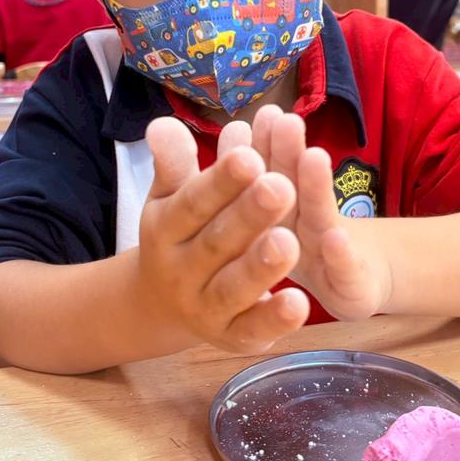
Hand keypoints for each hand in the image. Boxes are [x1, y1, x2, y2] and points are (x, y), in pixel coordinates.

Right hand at [138, 116, 309, 352]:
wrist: (158, 304)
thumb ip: (175, 163)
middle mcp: (179, 271)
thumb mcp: (171, 197)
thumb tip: (163, 123)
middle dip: (249, 215)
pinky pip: (251, 330)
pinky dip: (274, 320)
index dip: (221, 180)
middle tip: (281, 186)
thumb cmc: (178, 234)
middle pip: (216, 242)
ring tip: (290, 241)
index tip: (251, 155)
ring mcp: (203, 307)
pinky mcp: (229, 336)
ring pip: (232, 288)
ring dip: (260, 267)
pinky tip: (301, 303)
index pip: (193, 202)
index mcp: (165, 229)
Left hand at [218, 106, 391, 320]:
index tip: (253, 116)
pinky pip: (344, 269)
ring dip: (317, 187)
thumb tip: (231, 127)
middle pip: (294, 182)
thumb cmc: (304, 241)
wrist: (355, 278)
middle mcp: (307, 219)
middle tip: (285, 120)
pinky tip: (336, 239)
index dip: (262, 143)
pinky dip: (340, 254)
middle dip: (288, 151)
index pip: (267, 169)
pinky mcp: (352, 280)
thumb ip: (259, 176)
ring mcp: (331, 249)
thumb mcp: (279, 214)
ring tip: (314, 156)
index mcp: (281, 204)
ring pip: (321, 215)